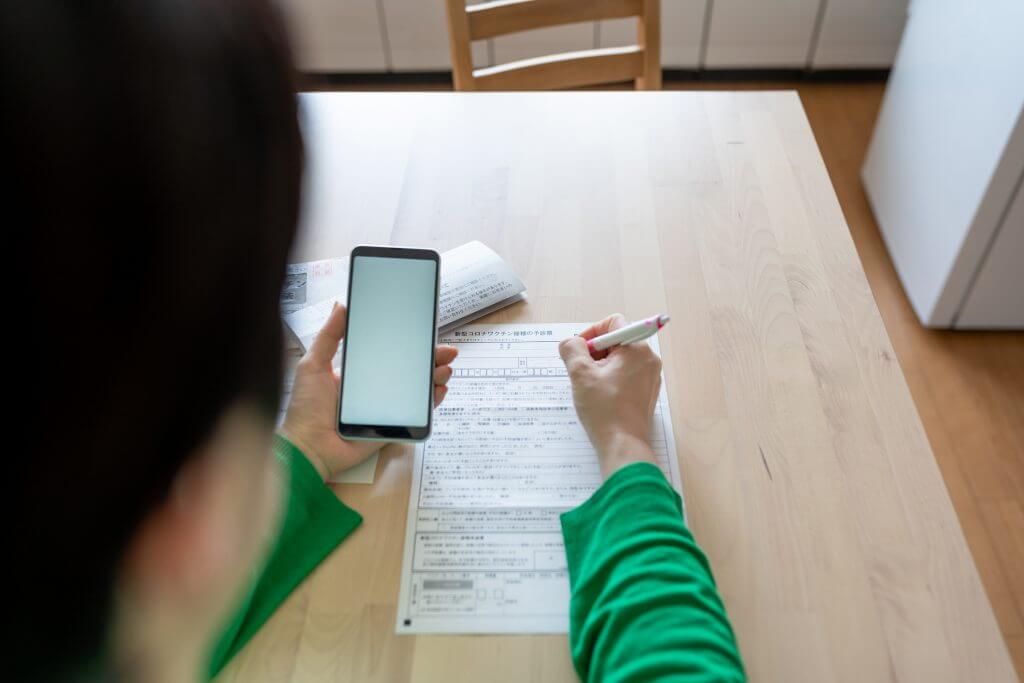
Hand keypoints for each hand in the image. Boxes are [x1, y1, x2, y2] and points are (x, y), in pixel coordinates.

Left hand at [280, 303, 457, 480]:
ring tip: (445, 369)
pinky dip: (431, 402)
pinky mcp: (391, 426)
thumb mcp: (313, 364)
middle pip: (410, 370)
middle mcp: (375, 388)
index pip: (391, 353)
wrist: (308, 447)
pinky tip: (438, 390)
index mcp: (358, 372)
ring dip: (434, 377)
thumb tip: (340, 305)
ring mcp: (385, 407)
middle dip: (431, 359)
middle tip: (446, 351)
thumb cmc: (305, 407)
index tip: (425, 333)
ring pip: (417, 390)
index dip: (410, 344)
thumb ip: (328, 336)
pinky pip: (416, 413)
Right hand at [558, 313, 660, 478]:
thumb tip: (570, 343)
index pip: (613, 323)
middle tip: (580, 371)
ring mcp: (650, 377)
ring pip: (620, 359)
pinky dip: (611, 380)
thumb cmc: (605, 410)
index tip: (579, 351)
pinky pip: (626, 375)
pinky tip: (600, 397)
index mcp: (636, 349)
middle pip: (616, 341)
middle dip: (594, 352)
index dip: (591, 333)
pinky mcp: (646, 392)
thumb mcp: (580, 374)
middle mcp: (648, 359)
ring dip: (601, 367)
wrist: (623, 445)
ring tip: (589, 386)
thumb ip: (571, 349)